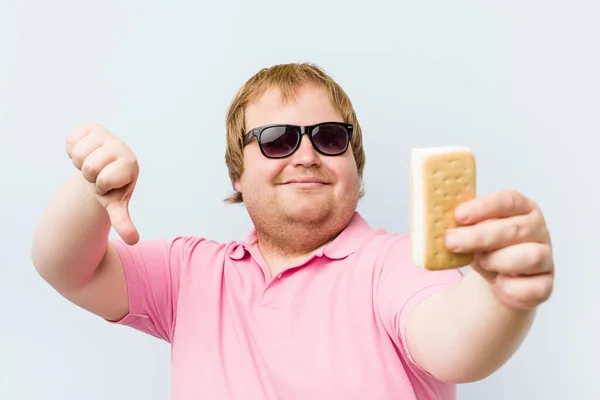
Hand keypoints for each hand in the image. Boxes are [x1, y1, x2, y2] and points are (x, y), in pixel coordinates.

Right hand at [65, 124, 139, 244]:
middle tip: (98, 175)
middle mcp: (121, 147)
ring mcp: (106, 135)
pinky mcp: (91, 127)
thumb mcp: (116, 205)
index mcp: (130, 165)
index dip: (100, 186)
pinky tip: (85, 152)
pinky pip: (71, 140)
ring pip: (78, 154)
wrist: (103, 169)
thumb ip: (123, 221)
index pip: (104, 179)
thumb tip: (134, 241)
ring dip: (80, 163)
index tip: (108, 185)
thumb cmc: (111, 189)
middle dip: (89, 176)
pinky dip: (72, 149)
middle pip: (89, 168)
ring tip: (92, 165)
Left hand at [444, 189, 553, 310]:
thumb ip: (460, 224)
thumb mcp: (472, 231)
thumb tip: (433, 221)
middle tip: (451, 241)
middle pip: (514, 229)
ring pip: (529, 257)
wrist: (499, 277)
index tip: (459, 215)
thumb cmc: (484, 246)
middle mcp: (538, 230)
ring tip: (480, 262)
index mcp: (522, 208)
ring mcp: (545, 258)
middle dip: (479, 236)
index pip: (508, 200)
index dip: (484, 207)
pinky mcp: (545, 285)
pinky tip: (497, 283)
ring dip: (497, 261)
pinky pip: (530, 288)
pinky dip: (508, 288)